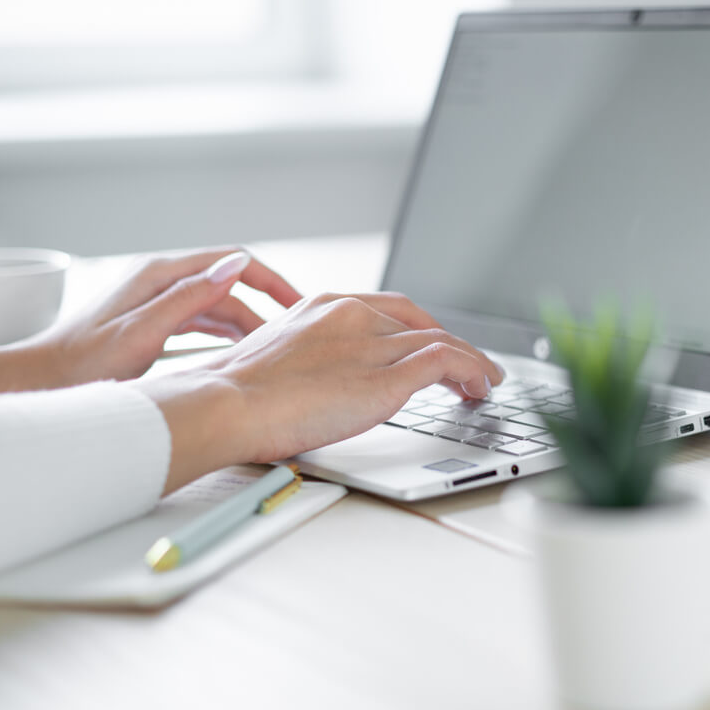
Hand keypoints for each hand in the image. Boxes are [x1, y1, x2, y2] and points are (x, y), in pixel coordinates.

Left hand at [38, 248, 301, 386]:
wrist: (41, 382)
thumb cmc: (83, 365)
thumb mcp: (142, 334)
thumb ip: (189, 299)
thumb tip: (236, 266)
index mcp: (160, 274)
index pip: (232, 261)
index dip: (271, 280)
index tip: (299, 304)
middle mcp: (160, 279)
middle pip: (228, 284)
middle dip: (264, 306)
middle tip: (295, 335)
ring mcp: (155, 298)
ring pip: (217, 304)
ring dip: (246, 322)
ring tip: (275, 349)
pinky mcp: (152, 319)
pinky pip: (201, 319)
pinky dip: (225, 332)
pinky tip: (241, 350)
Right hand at [134, 292, 504, 491]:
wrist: (224, 404)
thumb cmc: (233, 396)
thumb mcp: (274, 362)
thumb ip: (307, 363)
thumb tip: (320, 386)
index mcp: (323, 305)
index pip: (388, 309)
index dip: (419, 328)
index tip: (431, 344)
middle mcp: (352, 315)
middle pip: (420, 323)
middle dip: (450, 342)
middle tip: (468, 364)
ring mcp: (372, 343)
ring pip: (443, 341)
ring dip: (472, 361)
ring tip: (486, 381)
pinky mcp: (387, 375)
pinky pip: (447, 363)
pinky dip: (473, 371)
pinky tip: (480, 387)